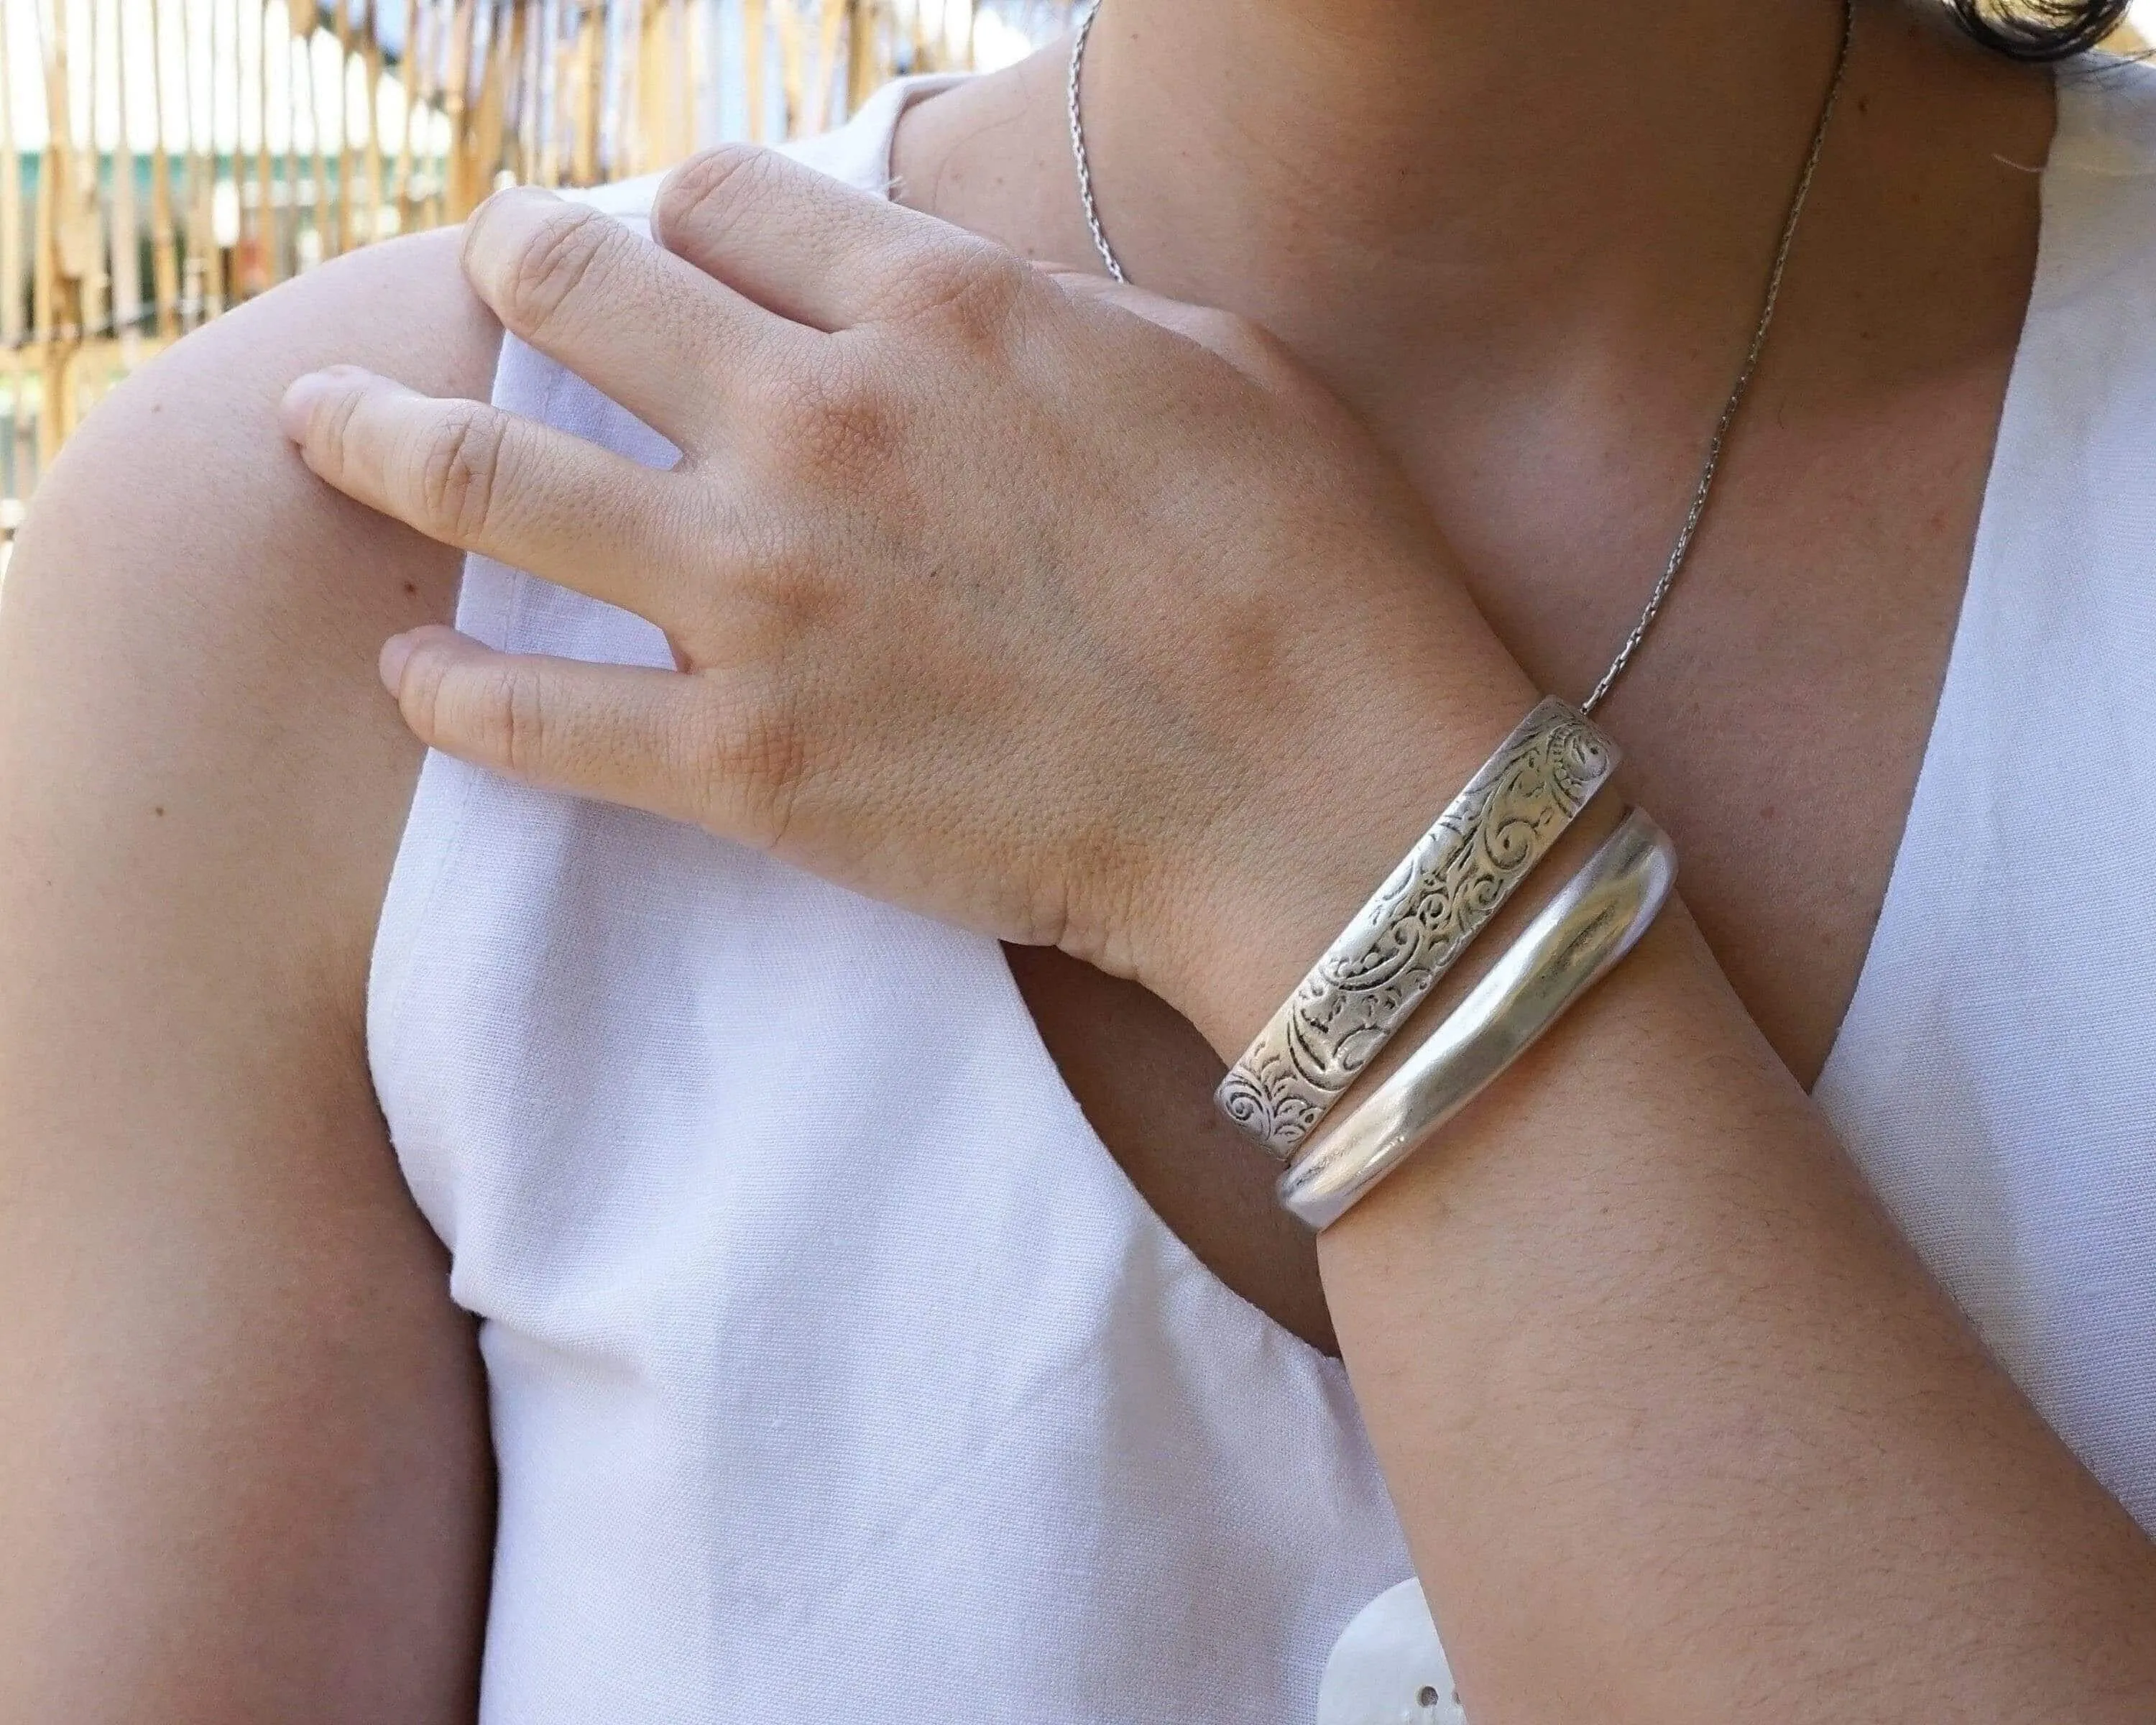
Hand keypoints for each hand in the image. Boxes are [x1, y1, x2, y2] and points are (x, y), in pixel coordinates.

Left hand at [277, 146, 1535, 1050]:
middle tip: (484, 284)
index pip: (723, 203)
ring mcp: (768, 594)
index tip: (672, 254)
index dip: (681, 217)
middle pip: (578, 291)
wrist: (1329, 807)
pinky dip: (450, 689)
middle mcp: (821, 421)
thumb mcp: (1207, 363)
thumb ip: (1048, 312)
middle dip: (511, 267)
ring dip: (383, 434)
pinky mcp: (749, 764)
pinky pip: (536, 713)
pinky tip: (407, 674)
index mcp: (938, 308)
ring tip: (318, 426)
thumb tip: (965, 300)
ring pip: (498, 473)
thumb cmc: (1316, 575)